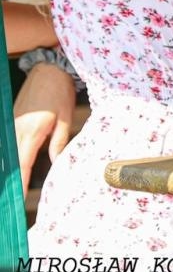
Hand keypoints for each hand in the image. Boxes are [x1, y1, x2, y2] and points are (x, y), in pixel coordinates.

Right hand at [13, 63, 74, 189]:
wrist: (48, 69)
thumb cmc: (59, 92)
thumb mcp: (66, 118)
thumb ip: (59, 143)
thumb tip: (56, 163)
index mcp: (31, 133)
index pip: (23, 166)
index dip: (21, 185)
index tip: (17, 201)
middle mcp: (16, 131)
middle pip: (11, 164)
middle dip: (11, 183)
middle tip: (10, 202)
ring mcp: (11, 125)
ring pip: (7, 154)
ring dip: (9, 171)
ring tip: (11, 189)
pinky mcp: (11, 120)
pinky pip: (8, 143)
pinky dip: (9, 157)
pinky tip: (11, 168)